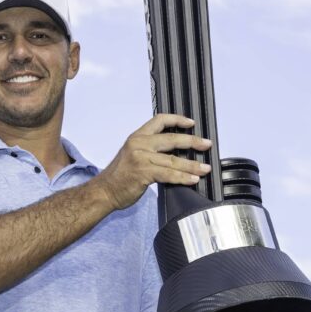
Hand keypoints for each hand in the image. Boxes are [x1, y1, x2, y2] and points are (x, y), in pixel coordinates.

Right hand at [95, 114, 211, 209]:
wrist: (104, 191)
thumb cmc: (118, 176)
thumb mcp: (132, 154)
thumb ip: (149, 150)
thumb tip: (175, 153)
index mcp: (137, 137)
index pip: (159, 120)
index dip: (177, 119)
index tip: (191, 123)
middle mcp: (139, 144)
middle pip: (171, 139)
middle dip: (192, 141)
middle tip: (206, 144)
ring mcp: (140, 158)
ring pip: (173, 159)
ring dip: (192, 165)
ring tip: (205, 168)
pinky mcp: (143, 173)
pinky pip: (168, 174)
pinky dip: (182, 177)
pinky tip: (193, 179)